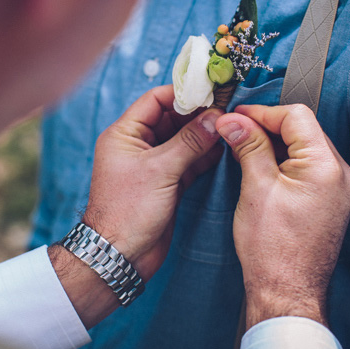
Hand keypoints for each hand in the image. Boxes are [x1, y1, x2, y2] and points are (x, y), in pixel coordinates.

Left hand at [84, 85, 223, 275]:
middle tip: (226, 111)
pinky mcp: (166, 183)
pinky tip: (223, 150)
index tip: (210, 92)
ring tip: (229, 128)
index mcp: (124, 135)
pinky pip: (188, 162)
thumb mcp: (160, 170)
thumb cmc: (127, 211)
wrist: (120, 255)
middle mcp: (138, 146)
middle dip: (198, 115)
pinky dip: (204, 156)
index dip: (182, 94)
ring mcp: (153, 165)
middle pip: (171, 119)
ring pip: (182, 141)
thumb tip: (214, 118)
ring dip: (204, 135)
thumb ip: (189, 142)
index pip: (155, 101)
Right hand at [216, 104, 349, 329]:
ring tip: (244, 149)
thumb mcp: (256, 188)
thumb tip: (233, 121)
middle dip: (268, 126)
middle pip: (304, 129)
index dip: (262, 113)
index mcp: (326, 166)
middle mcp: (341, 175)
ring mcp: (339, 190)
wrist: (287, 293)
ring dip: (275, 143)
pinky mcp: (331, 202)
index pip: (296, 117)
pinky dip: (285, 161)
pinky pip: (309, 168)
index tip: (236, 118)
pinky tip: (262, 167)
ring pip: (305, 147)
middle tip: (236, 132)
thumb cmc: (273, 250)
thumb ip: (249, 146)